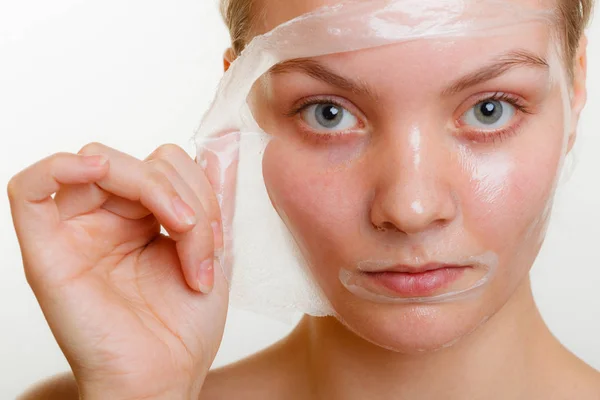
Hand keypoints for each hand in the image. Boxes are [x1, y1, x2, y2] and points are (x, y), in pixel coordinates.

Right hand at [7, 141, 237, 398]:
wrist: (164, 376)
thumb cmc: (184, 326)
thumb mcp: (212, 249)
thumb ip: (213, 197)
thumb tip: (226, 143)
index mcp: (143, 218)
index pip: (164, 163)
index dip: (198, 185)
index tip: (216, 235)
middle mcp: (108, 219)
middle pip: (138, 161)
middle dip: (184, 191)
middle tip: (202, 241)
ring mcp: (76, 231)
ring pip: (101, 163)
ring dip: (153, 186)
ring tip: (182, 232)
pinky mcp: (47, 251)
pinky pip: (29, 189)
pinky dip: (59, 167)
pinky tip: (95, 171)